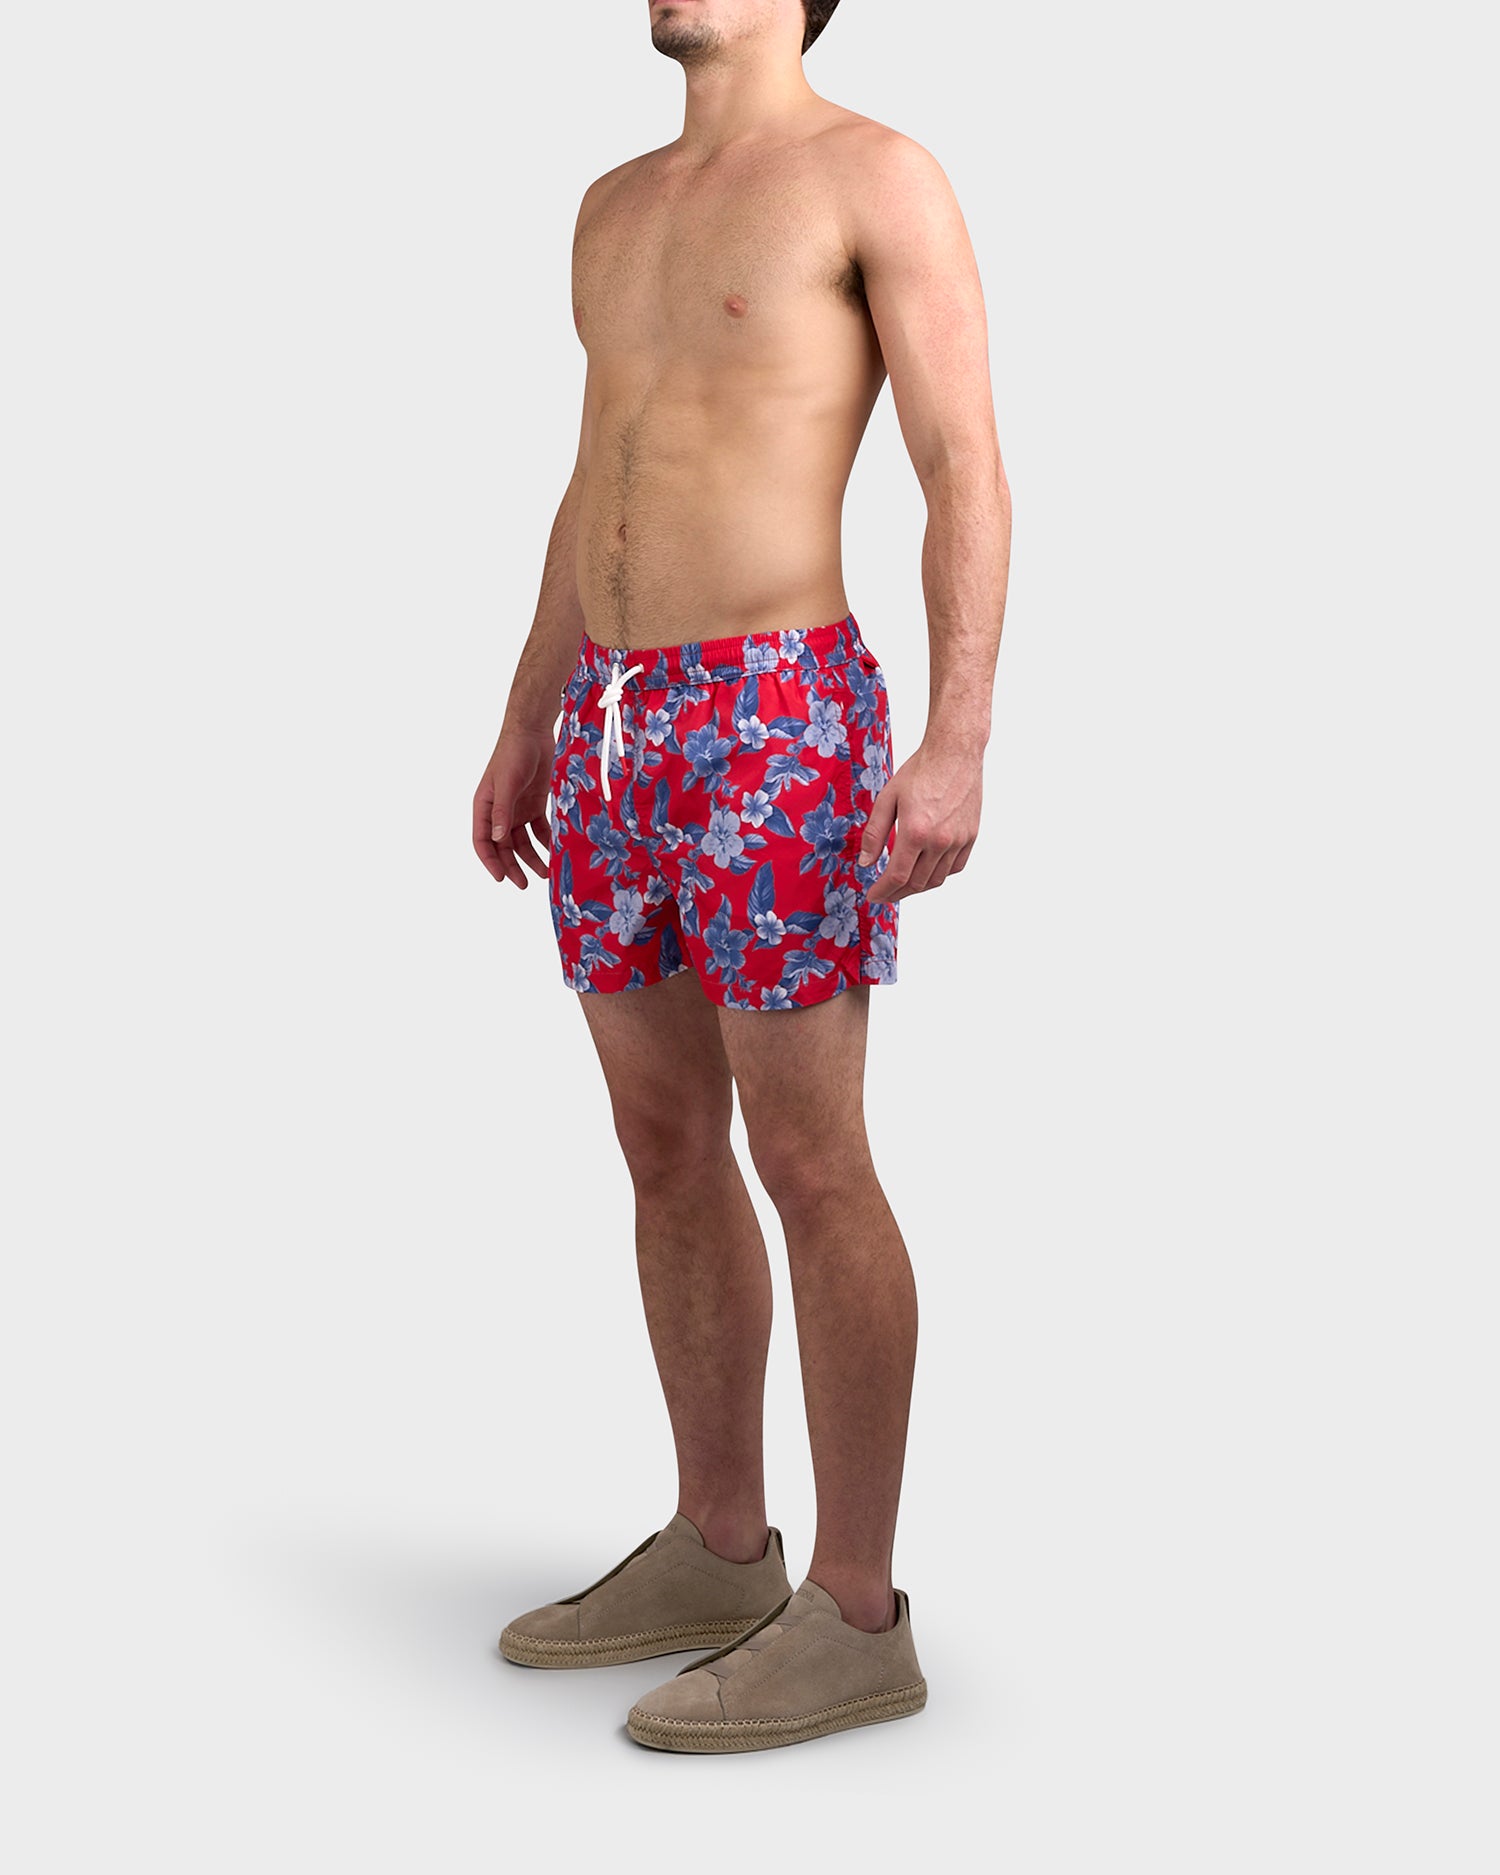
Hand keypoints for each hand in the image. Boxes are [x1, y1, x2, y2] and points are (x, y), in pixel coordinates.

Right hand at [473, 726, 554, 887]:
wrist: (533, 732)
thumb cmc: (513, 753)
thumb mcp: (507, 784)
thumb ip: (502, 811)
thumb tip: (498, 839)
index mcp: (484, 807)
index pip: (483, 841)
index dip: (490, 862)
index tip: (501, 879)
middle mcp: (499, 812)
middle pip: (504, 846)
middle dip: (513, 866)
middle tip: (524, 884)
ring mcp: (518, 809)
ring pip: (523, 841)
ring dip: (532, 858)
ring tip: (545, 873)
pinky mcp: (536, 804)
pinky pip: (540, 829)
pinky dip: (547, 841)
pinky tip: (556, 851)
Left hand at [859, 742, 981, 903]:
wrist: (954, 752)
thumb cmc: (920, 770)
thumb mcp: (887, 798)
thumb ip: (874, 833)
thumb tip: (865, 862)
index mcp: (916, 831)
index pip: (897, 876)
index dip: (883, 891)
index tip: (873, 896)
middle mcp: (940, 840)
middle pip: (917, 883)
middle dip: (897, 893)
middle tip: (885, 893)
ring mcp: (959, 840)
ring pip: (937, 879)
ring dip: (918, 887)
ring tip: (903, 884)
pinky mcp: (971, 836)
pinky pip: (955, 867)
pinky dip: (939, 874)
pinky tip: (927, 870)